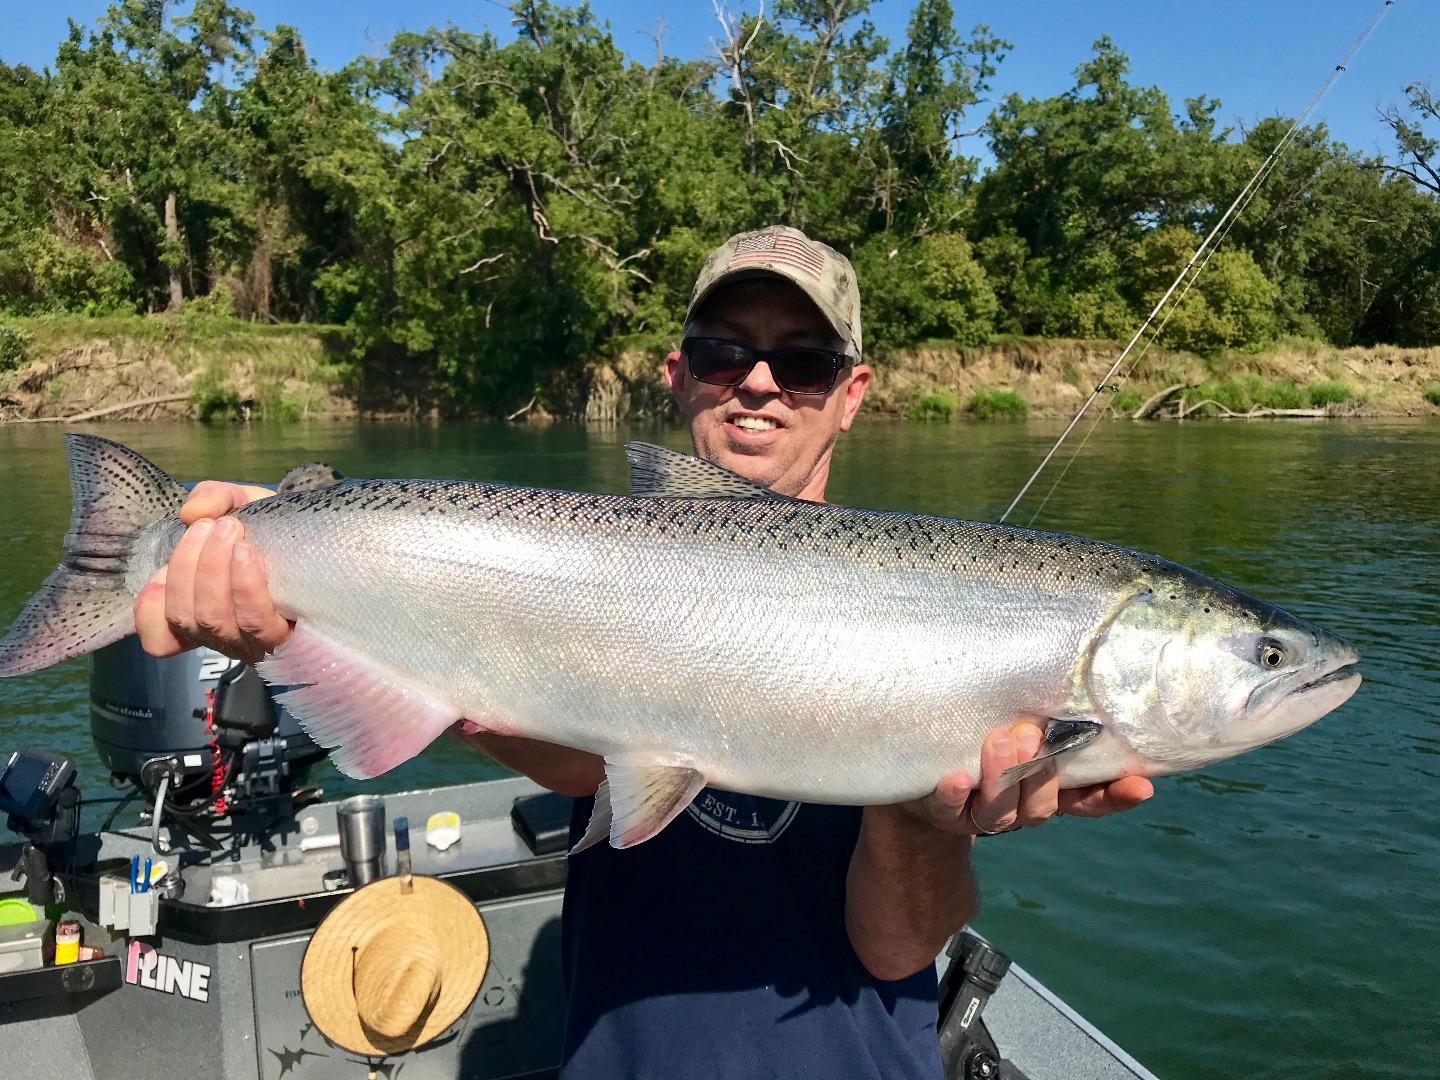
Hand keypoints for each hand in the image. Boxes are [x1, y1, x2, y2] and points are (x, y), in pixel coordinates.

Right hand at [134, 481, 292, 664]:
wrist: (323, 536)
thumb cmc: (272, 527)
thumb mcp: (237, 503)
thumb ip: (211, 499)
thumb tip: (194, 513)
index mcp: (200, 612)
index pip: (159, 638)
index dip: (150, 611)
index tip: (160, 573)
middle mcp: (224, 635)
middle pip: (185, 618)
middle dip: (191, 565)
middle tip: (214, 526)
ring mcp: (255, 641)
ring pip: (215, 619)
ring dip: (213, 570)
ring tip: (232, 528)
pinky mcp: (288, 639)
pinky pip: (256, 622)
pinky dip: (244, 586)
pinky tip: (247, 554)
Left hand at [902, 722, 1153, 835]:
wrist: (917, 768)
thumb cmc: (978, 737)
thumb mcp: (1017, 728)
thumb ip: (1047, 718)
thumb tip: (1082, 679)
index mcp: (1042, 791)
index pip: (1087, 801)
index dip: (1113, 797)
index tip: (1140, 784)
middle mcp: (1016, 809)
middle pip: (1040, 808)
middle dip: (1040, 774)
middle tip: (1032, 735)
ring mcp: (978, 815)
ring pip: (999, 813)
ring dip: (1003, 778)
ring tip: (1000, 741)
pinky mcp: (939, 812)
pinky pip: (948, 810)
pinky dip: (954, 795)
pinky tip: (957, 778)